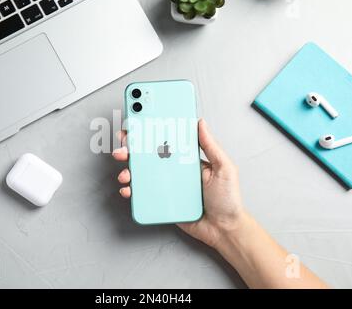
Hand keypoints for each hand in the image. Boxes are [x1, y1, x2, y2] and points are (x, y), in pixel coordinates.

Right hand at [112, 119, 244, 249]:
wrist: (223, 229)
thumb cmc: (227, 199)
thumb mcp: (223, 168)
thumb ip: (211, 146)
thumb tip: (200, 123)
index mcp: (187, 159)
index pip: (167, 140)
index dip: (151, 131)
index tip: (139, 122)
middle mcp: (175, 170)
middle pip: (149, 155)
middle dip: (132, 148)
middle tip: (124, 145)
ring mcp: (166, 186)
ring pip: (142, 174)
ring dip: (128, 169)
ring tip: (126, 172)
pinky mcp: (162, 201)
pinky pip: (143, 194)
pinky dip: (131, 190)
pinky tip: (129, 189)